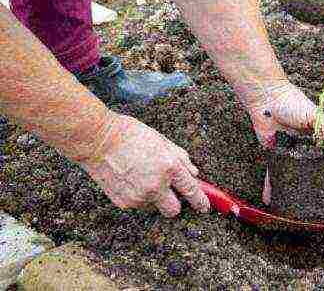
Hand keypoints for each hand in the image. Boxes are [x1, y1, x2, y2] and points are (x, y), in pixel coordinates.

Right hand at [79, 113, 209, 217]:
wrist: (98, 140)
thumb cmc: (130, 135)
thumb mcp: (162, 140)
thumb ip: (181, 158)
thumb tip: (194, 173)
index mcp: (169, 167)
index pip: (192, 191)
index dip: (201, 202)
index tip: (205, 207)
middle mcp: (156, 185)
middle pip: (174, 210)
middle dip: (176, 204)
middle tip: (171, 192)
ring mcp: (138, 196)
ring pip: (154, 207)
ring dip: (155, 198)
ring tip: (143, 177)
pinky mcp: (123, 202)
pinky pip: (138, 205)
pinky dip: (139, 197)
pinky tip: (131, 180)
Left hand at [248, 81, 323, 204]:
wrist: (267, 97)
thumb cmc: (293, 102)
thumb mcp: (314, 115)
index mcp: (315, 137)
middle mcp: (301, 146)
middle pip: (306, 168)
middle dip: (310, 182)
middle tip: (315, 202)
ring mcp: (286, 151)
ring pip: (290, 172)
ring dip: (291, 186)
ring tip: (295, 207)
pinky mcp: (272, 153)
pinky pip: (273, 172)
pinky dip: (271, 185)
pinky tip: (271, 199)